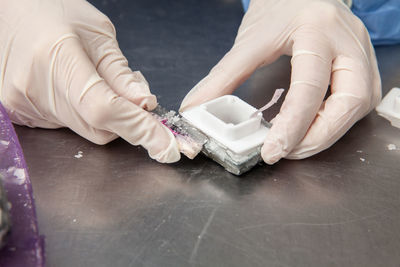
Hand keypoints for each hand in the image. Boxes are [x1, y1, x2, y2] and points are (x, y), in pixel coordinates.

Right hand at [0, 0, 179, 162]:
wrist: (13, 13)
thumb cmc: (55, 12)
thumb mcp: (99, 35)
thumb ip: (122, 75)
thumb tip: (146, 106)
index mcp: (56, 59)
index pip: (104, 110)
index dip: (139, 129)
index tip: (166, 146)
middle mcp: (34, 89)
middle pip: (98, 128)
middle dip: (126, 119)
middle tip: (132, 95)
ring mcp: (23, 105)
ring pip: (84, 130)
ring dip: (103, 116)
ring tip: (96, 82)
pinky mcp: (20, 114)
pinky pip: (66, 126)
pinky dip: (83, 115)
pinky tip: (76, 90)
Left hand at [180, 0, 380, 163]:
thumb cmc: (277, 11)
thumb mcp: (249, 41)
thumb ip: (223, 77)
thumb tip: (196, 108)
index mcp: (316, 30)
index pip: (309, 85)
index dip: (292, 124)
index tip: (272, 150)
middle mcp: (348, 42)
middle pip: (350, 101)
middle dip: (319, 136)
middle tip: (288, 153)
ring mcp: (363, 55)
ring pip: (359, 107)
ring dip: (327, 134)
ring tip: (296, 145)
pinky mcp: (365, 68)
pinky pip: (358, 104)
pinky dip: (333, 124)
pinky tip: (312, 130)